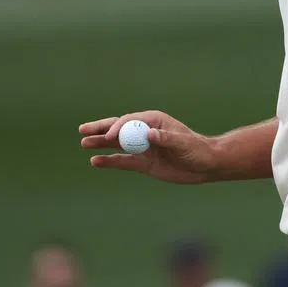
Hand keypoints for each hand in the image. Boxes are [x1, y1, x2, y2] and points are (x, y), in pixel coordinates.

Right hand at [79, 110, 215, 184]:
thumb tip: (149, 133)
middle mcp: (145, 132)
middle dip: (100, 129)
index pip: (130, 121)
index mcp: (154, 121)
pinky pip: (123, 161)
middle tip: (82, 129)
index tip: (109, 137)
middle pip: (119, 128)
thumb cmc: (197, 150)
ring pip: (117, 145)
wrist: (205, 166)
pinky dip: (109, 161)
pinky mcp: (143, 163)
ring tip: (83, 143)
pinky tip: (96, 161)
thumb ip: (166, 138)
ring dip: (101, 144)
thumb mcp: (183, 143)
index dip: (118, 128)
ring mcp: (143, 148)